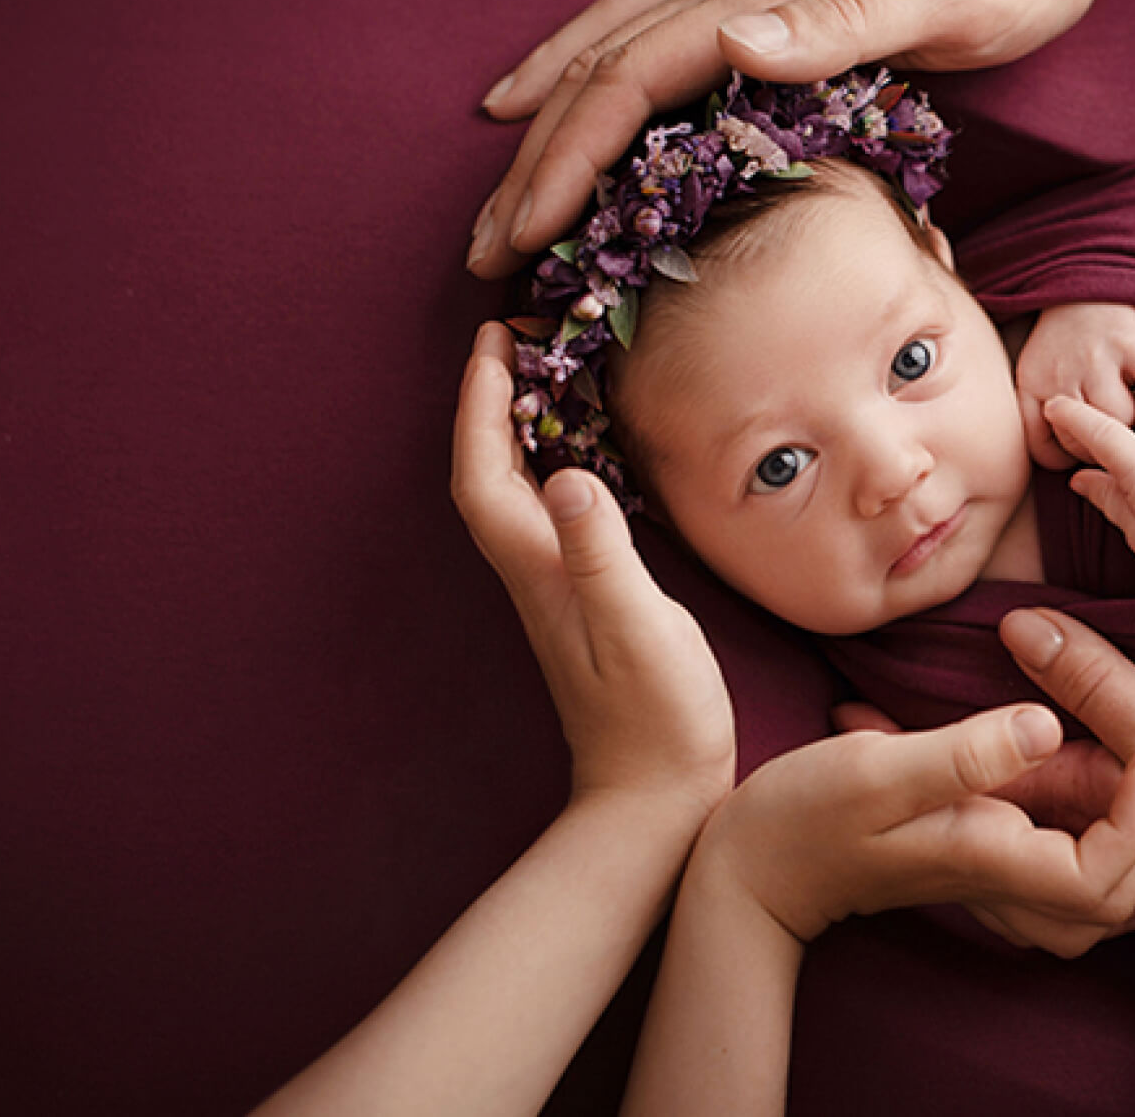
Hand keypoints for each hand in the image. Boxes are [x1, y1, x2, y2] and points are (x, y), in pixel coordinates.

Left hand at [451, 322, 733, 804]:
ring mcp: (556, 589)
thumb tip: (571, 475)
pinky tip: (585, 454)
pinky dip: (556, 466)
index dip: (481, 403)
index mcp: (539, 569)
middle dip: (491, 400)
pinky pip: (552, 511)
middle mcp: (535, 573)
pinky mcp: (584, 600)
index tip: (494, 338)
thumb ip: (601, 553)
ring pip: (516, 491)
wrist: (653, 797)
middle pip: (490, 472)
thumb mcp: (637, 627)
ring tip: (543, 375)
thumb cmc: (654, 717)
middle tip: (514, 338)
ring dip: (518, 429)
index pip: (486, 472)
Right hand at [467, 0, 1116, 277]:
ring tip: (503, 197)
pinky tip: (558, 95)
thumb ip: (841, 21)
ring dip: (548, 126)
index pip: (635, 81)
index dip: (573, 158)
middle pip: (600, 73)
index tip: (529, 230)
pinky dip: (582, 71)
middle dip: (537, 164)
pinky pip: (638, 33)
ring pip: (607, 50)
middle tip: (487, 250)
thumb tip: (733, 42)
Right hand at [696, 703, 1134, 954]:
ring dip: (1129, 841)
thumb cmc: (802, 816)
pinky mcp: (978, 863)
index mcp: (988, 856)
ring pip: (1093, 897)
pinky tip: (1083, 778)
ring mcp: (989, 880)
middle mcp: (999, 881)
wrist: (752, 867)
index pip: (1102, 877)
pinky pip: (1060, 873)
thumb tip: (1047, 725)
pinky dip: (1091, 838)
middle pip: (1116, 898)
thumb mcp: (877, 768)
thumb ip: (964, 752)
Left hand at [1015, 302, 1134, 469]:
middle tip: (1126, 443)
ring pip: (1120, 420)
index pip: (1046, 450)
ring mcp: (1097, 357)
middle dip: (1106, 450)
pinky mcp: (1133, 342)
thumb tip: (1073, 476)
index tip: (1089, 455)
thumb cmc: (1067, 345)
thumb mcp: (1038, 377)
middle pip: (1084, 442)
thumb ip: (1042, 419)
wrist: (1089, 283)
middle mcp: (1061, 373)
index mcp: (1033, 385)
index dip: (1069, 462)